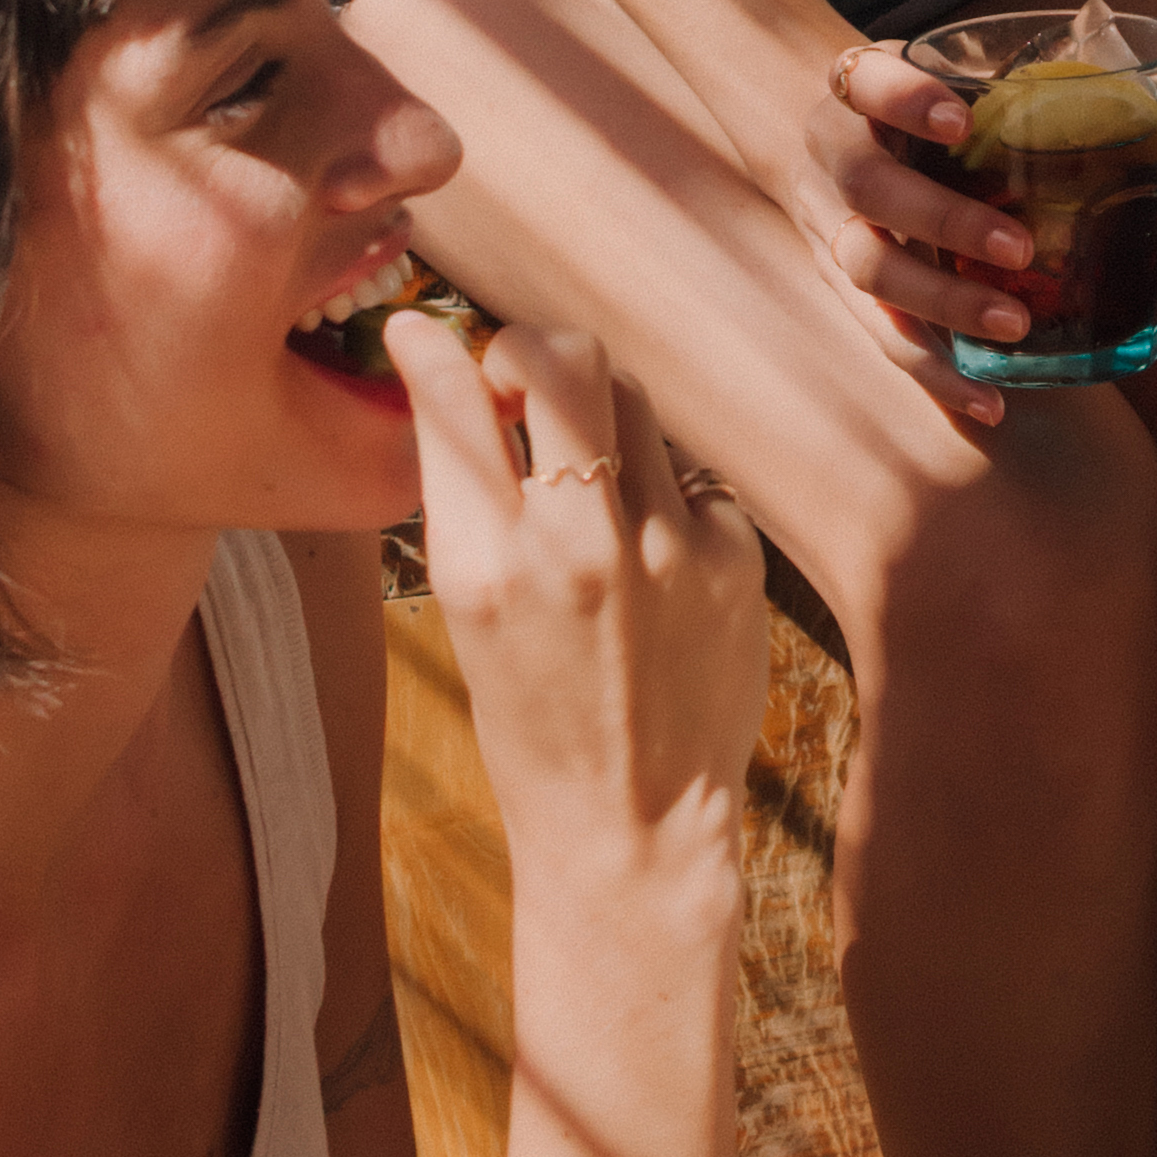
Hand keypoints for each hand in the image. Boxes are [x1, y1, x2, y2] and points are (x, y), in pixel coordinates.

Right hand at [395, 306, 767, 853]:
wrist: (633, 828)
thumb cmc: (532, 721)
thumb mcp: (466, 614)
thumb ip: (460, 492)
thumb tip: (440, 368)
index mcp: (482, 567)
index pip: (452, 397)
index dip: (431, 343)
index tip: (424, 328)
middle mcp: (574, 546)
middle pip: (561, 356)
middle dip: (529, 349)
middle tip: (519, 382)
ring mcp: (663, 547)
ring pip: (630, 397)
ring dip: (597, 414)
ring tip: (586, 475)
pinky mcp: (732, 556)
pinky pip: (686, 472)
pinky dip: (660, 493)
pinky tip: (649, 559)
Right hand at [795, 40, 1032, 439]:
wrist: (824, 142)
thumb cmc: (923, 117)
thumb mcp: (964, 94)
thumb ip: (1055, 121)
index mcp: (854, 95)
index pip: (864, 81)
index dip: (905, 100)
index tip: (964, 120)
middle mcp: (830, 161)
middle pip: (869, 188)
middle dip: (945, 220)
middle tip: (1020, 248)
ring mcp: (827, 229)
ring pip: (868, 270)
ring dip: (944, 302)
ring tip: (1014, 326)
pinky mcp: (840, 292)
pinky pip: (882, 337)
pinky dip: (936, 374)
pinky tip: (988, 404)